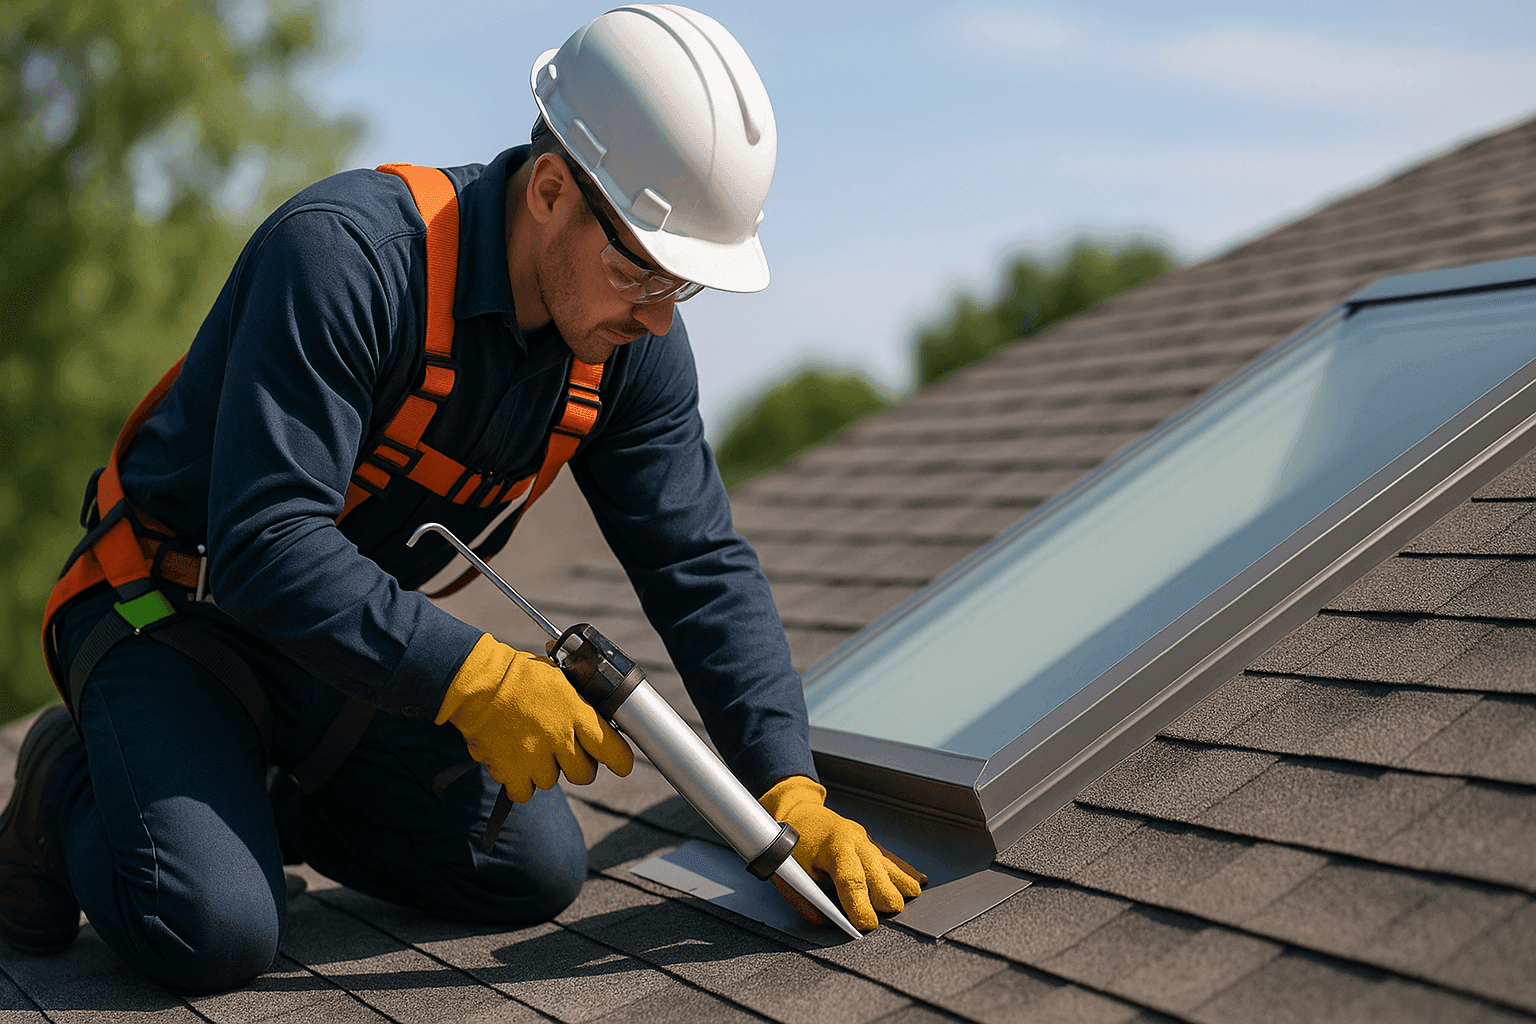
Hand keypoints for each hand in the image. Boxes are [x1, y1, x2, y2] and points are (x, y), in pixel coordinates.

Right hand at [437, 634, 632, 801]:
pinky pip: (524, 791)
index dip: (620, 760)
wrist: (480, 682)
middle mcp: (559, 738)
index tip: (621, 765)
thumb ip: (579, 706)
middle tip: (565, 755)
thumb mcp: (561, 681)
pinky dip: (520, 783)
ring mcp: (535, 756)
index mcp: (576, 713)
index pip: (611, 748)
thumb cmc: (520, 676)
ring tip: (531, 750)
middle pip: (584, 774)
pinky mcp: (510, 769)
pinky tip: (516, 764)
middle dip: (578, 767)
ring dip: (543, 771)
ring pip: (552, 782)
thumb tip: (596, 722)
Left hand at [759, 775, 925, 930]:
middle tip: (883, 918)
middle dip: (884, 898)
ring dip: (898, 886)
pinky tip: (917, 882)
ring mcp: (866, 841)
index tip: (866, 924)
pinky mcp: (872, 844)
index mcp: (833, 847)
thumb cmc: (794, 844)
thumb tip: (828, 922)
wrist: (799, 813)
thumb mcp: (790, 874)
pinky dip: (904, 873)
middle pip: (877, 873)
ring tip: (908, 901)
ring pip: (889, 866)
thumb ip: (808, 901)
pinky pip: (892, 860)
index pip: (851, 879)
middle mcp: (854, 840)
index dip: (860, 904)